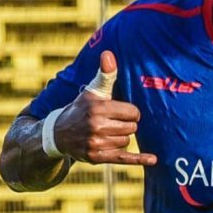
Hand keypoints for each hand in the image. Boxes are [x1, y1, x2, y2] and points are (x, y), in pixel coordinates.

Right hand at [52, 51, 156, 165]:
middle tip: (109, 123)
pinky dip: (139, 159)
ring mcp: (96, 143)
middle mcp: (96, 126)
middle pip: (132, 127)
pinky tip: (153, 160)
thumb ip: (105, 74)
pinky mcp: (97, 157)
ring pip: (127, 141)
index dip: (129, 112)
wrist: (59, 134)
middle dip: (124, 125)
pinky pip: (124, 158)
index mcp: (97, 107)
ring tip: (104, 133)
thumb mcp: (93, 91)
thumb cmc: (82, 108)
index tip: (118, 111)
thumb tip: (108, 53)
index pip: (133, 113)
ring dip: (120, 138)